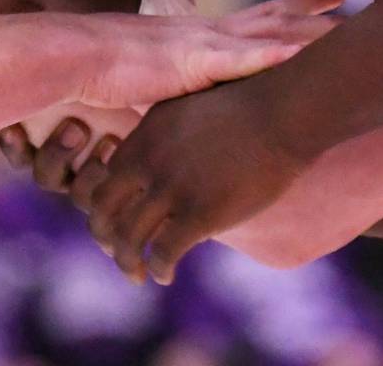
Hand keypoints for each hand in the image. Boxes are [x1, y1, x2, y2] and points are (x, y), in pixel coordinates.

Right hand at [76, 0, 344, 109]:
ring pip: (267, 35)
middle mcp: (207, 33)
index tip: (321, 1)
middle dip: (310, 10)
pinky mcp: (193, 63)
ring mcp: (204, 45)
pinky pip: (240, 59)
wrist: (77, 57)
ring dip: (307, 33)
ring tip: (346, 29)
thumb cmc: (103, 69)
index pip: (252, 19)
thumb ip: (173, 89)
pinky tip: (299, 54)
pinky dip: (271, 56)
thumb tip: (184, 109)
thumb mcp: (150, 79)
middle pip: (270, 17)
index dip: (288, 11)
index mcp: (198, 38)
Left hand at [80, 74, 306, 284]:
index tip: (116, 222)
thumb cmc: (246, 107)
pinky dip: (159, 269)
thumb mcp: (190, 109)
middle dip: (104, 237)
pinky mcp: (200, 213)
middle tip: (116, 253)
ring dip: (127, 262)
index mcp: (144, 137)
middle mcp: (148, 162)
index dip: (105, 205)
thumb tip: (167, 155)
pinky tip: (166, 276)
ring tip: (137, 275)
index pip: (103, 178)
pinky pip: (163, 252)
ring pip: (128, 238)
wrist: (280, 113)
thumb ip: (169, 135)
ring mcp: (172, 188)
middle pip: (102, 210)